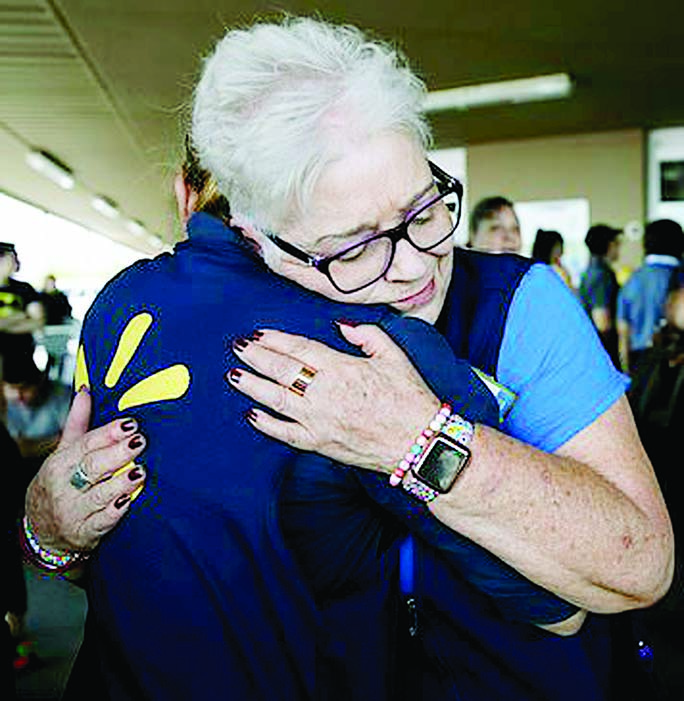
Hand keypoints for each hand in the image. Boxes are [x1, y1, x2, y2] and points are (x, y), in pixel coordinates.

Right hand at [25, 388, 146, 552]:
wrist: (40, 532)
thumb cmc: (58, 484)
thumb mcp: (63, 453)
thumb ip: (78, 423)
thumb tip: (85, 390)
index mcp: (60, 462)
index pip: (86, 443)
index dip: (110, 433)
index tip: (130, 423)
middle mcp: (65, 485)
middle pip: (93, 466)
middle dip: (117, 453)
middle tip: (140, 441)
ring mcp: (73, 510)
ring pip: (99, 494)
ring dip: (120, 483)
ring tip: (139, 471)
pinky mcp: (84, 532)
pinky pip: (101, 522)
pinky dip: (114, 513)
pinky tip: (128, 502)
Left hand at [227, 323, 439, 471]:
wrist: (420, 444)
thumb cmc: (410, 399)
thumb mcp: (394, 357)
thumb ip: (367, 335)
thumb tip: (342, 327)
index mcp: (341, 368)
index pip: (298, 349)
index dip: (275, 340)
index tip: (259, 334)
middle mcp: (324, 393)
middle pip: (281, 370)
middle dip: (256, 357)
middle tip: (238, 347)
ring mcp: (319, 420)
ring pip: (276, 399)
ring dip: (252, 385)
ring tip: (235, 375)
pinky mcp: (320, 443)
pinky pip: (286, 433)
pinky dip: (267, 424)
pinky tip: (252, 415)